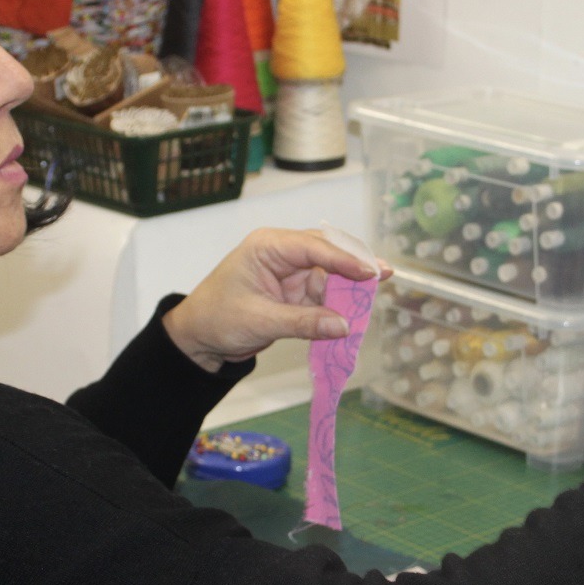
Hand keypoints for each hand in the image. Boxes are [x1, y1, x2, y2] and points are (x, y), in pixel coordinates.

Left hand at [162, 228, 389, 372]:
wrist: (198, 338)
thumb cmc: (217, 319)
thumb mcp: (260, 321)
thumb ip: (304, 323)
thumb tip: (345, 326)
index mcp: (268, 246)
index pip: (313, 246)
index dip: (344, 259)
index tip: (370, 272)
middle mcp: (282, 253)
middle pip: (327, 253)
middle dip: (354, 266)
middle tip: (385, 275)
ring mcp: (290, 272)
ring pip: (329, 274)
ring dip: (349, 288)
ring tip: (374, 298)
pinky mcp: (295, 292)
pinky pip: (323, 294)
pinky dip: (338, 304)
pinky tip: (357, 311)